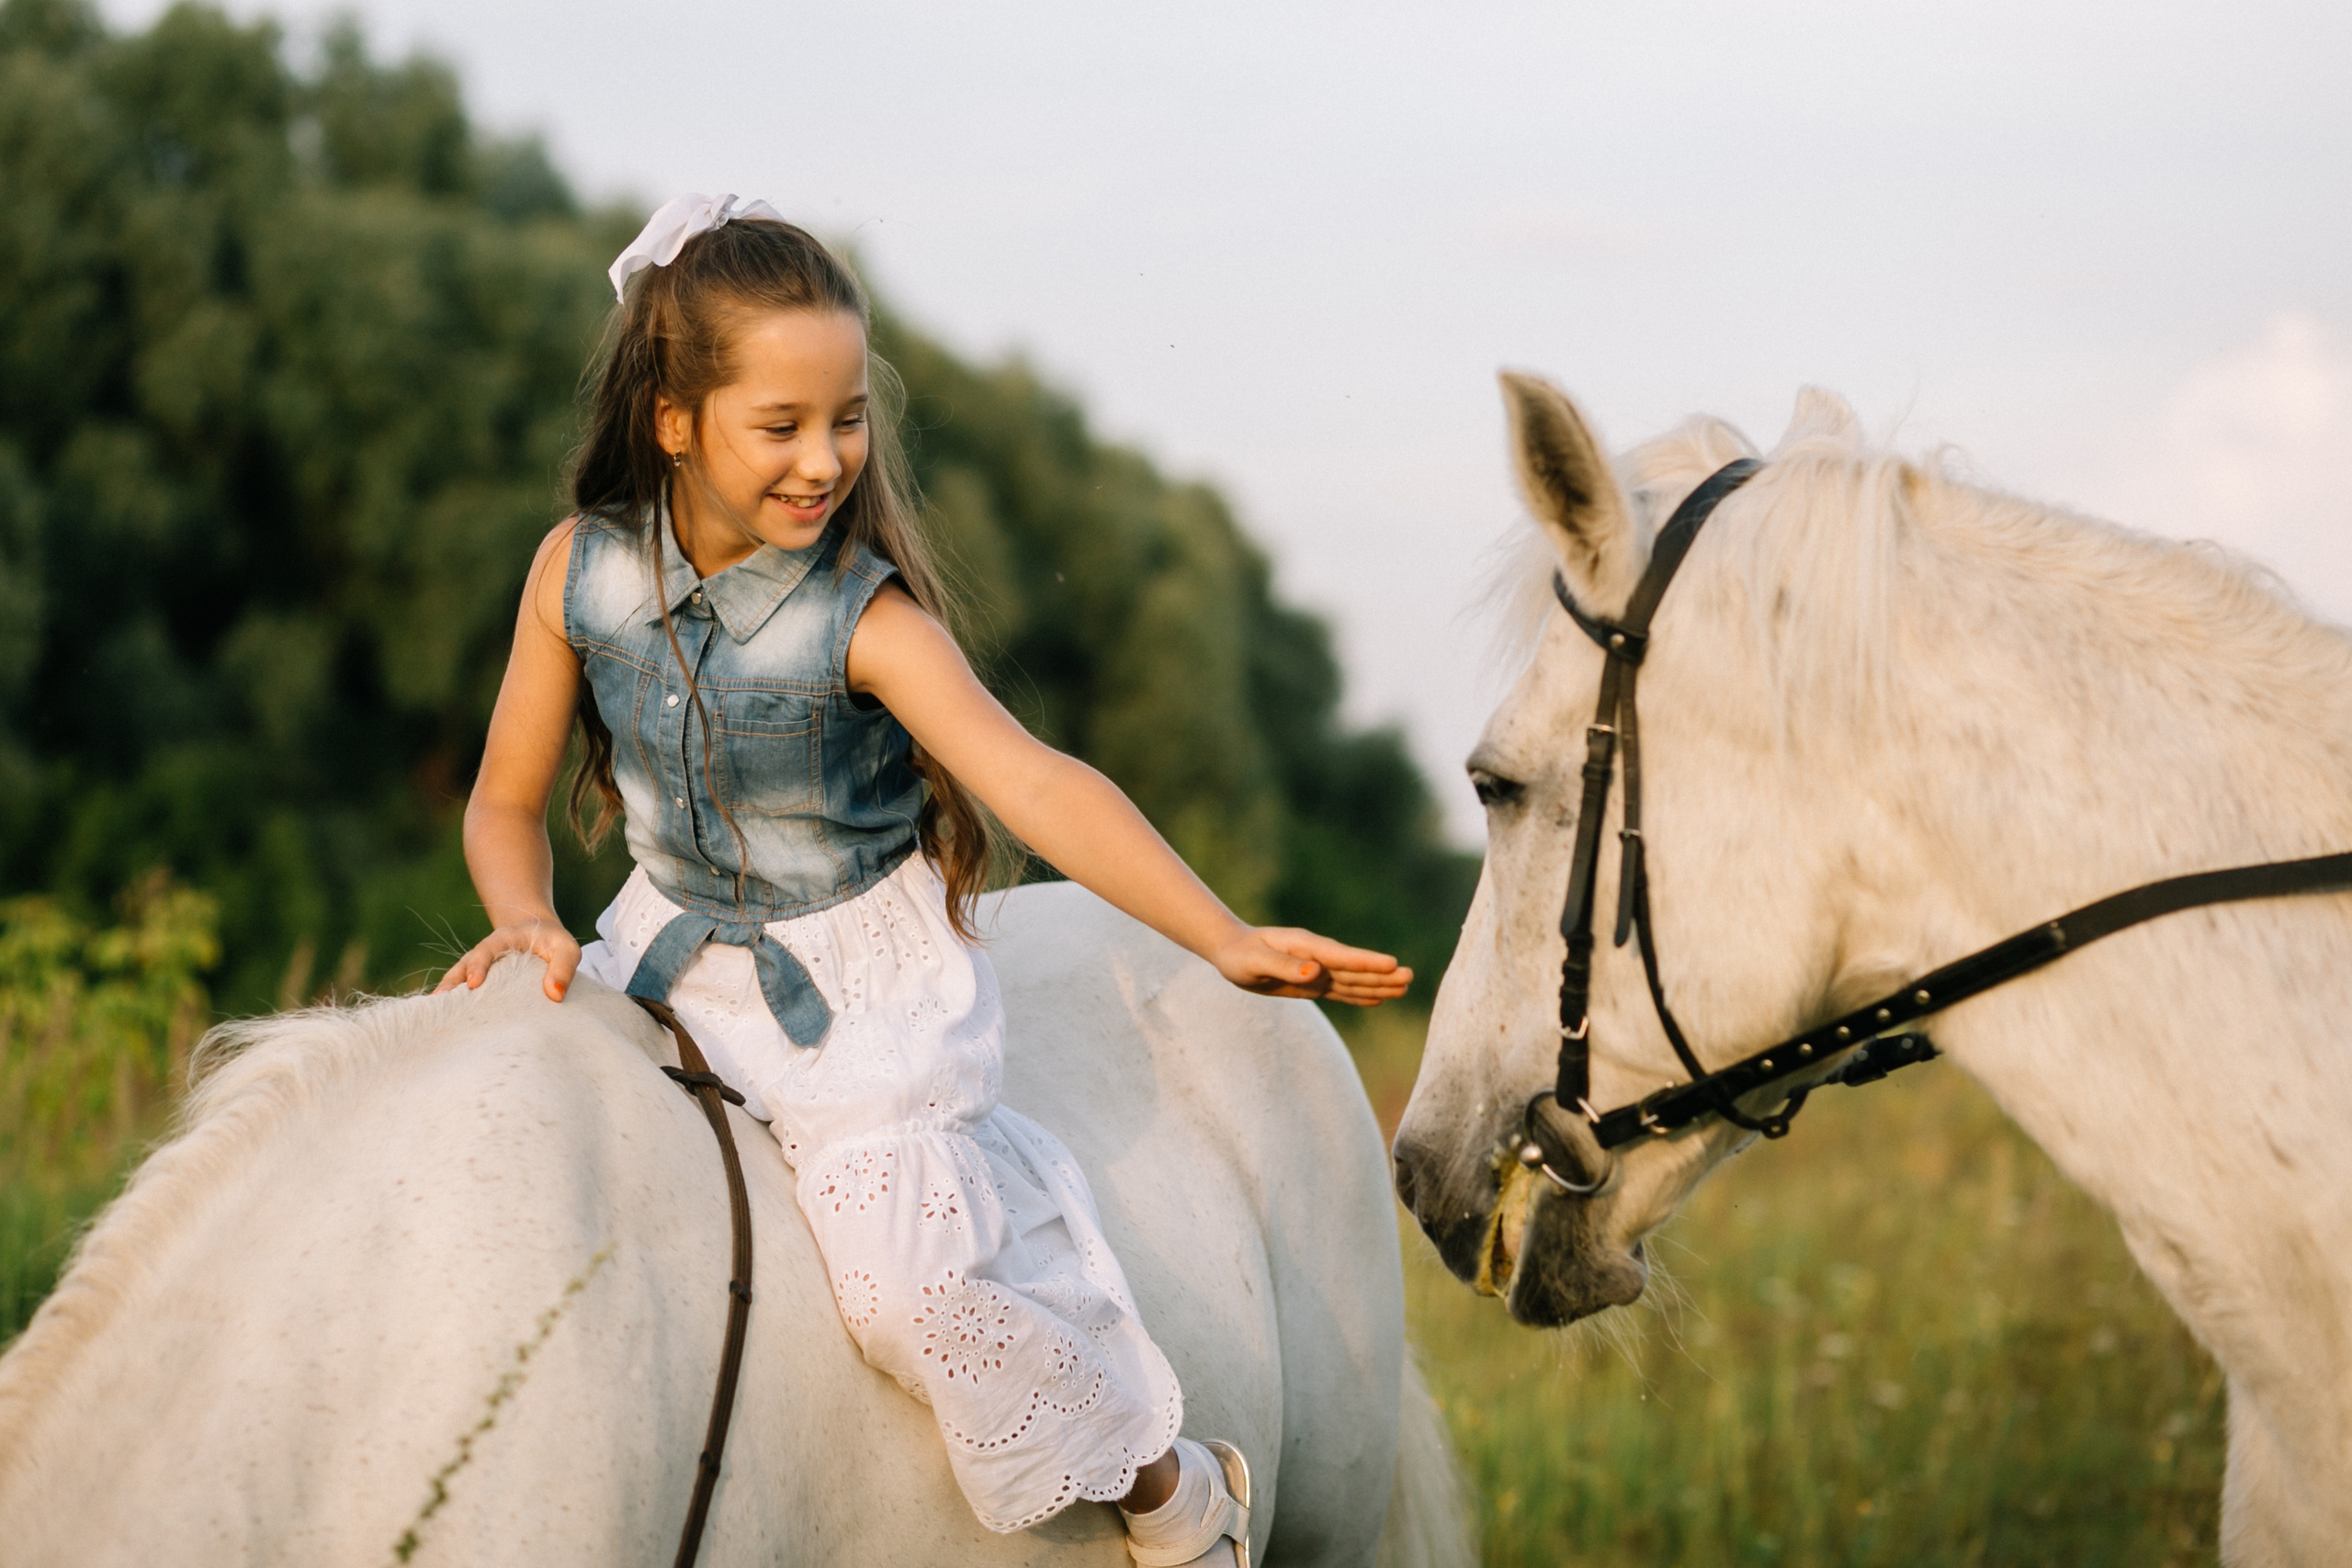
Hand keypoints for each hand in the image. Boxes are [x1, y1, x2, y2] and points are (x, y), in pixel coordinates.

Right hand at [433, 918, 580, 1002]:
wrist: (542, 936)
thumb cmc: (555, 943)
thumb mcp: (567, 948)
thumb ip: (564, 967)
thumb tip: (555, 995)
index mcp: (505, 939)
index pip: (487, 949)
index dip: (478, 964)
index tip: (474, 983)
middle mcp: (487, 953)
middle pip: (464, 965)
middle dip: (453, 983)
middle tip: (442, 1002)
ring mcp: (481, 969)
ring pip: (459, 979)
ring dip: (448, 995)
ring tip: (436, 1016)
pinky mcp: (482, 983)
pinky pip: (465, 992)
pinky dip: (455, 1004)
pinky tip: (448, 1023)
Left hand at [1212, 927, 1412, 1006]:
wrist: (1232, 949)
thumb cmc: (1239, 955)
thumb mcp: (1256, 963)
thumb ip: (1285, 967)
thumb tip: (1315, 972)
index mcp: (1305, 947)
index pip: (1340, 957)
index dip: (1366, 962)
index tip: (1392, 963)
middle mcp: (1316, 957)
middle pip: (1353, 969)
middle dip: (1381, 974)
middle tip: (1410, 977)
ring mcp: (1317, 970)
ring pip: (1352, 980)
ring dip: (1377, 984)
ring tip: (1405, 987)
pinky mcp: (1312, 983)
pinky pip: (1340, 991)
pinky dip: (1360, 995)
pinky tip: (1379, 998)